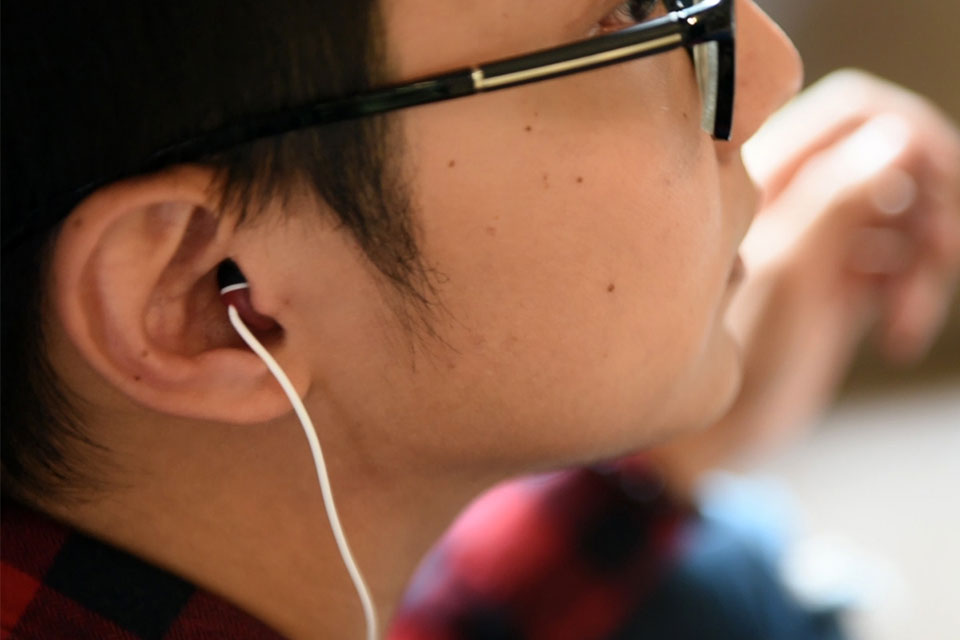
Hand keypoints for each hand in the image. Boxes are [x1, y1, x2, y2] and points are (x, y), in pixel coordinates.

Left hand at [649, 70, 959, 495]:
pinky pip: (900, 262)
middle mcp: (793, 199)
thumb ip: (839, 198)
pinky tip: (898, 337)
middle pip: (892, 156)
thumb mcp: (793, 272)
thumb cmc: (734, 358)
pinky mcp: (838, 285)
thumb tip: (899, 135)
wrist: (717, 440)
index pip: (854, 111)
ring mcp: (819, 242)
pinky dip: (913, 293)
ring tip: (907, 319)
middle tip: (944, 250)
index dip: (910, 131)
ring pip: (905, 212)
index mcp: (766, 175)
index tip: (942, 182)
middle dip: (931, 200)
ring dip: (926, 258)